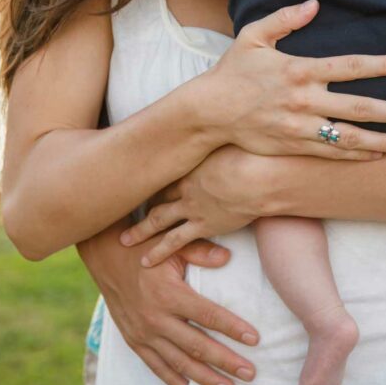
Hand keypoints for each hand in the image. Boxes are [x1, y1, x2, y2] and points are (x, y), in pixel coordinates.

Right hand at [79, 222, 258, 384]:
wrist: (105, 257)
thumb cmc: (145, 248)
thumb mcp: (171, 244)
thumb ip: (200, 251)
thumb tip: (228, 258)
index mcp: (169, 294)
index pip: (208, 316)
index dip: (233, 328)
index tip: (255, 339)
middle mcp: (156, 318)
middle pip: (198, 346)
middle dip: (226, 362)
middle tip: (251, 373)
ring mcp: (143, 333)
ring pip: (179, 363)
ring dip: (205, 378)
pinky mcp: (133, 340)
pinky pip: (154, 365)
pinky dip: (171, 379)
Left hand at [120, 146, 261, 265]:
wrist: (261, 177)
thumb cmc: (254, 153)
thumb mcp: (235, 137)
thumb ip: (227, 135)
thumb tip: (230, 123)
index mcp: (193, 164)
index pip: (168, 171)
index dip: (155, 177)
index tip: (145, 178)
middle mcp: (187, 185)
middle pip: (158, 194)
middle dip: (142, 201)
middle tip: (126, 206)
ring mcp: (192, 207)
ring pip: (159, 219)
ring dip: (141, 230)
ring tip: (124, 240)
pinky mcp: (203, 225)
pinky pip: (175, 241)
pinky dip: (159, 251)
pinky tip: (145, 261)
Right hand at [202, 0, 385, 159]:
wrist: (209, 112)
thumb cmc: (233, 71)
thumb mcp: (253, 36)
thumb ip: (284, 18)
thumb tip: (314, 3)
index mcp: (299, 70)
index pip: (348, 66)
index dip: (378, 65)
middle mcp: (304, 100)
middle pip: (356, 107)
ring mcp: (299, 127)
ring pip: (347, 137)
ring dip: (379, 141)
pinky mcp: (293, 146)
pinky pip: (329, 153)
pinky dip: (354, 156)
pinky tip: (375, 156)